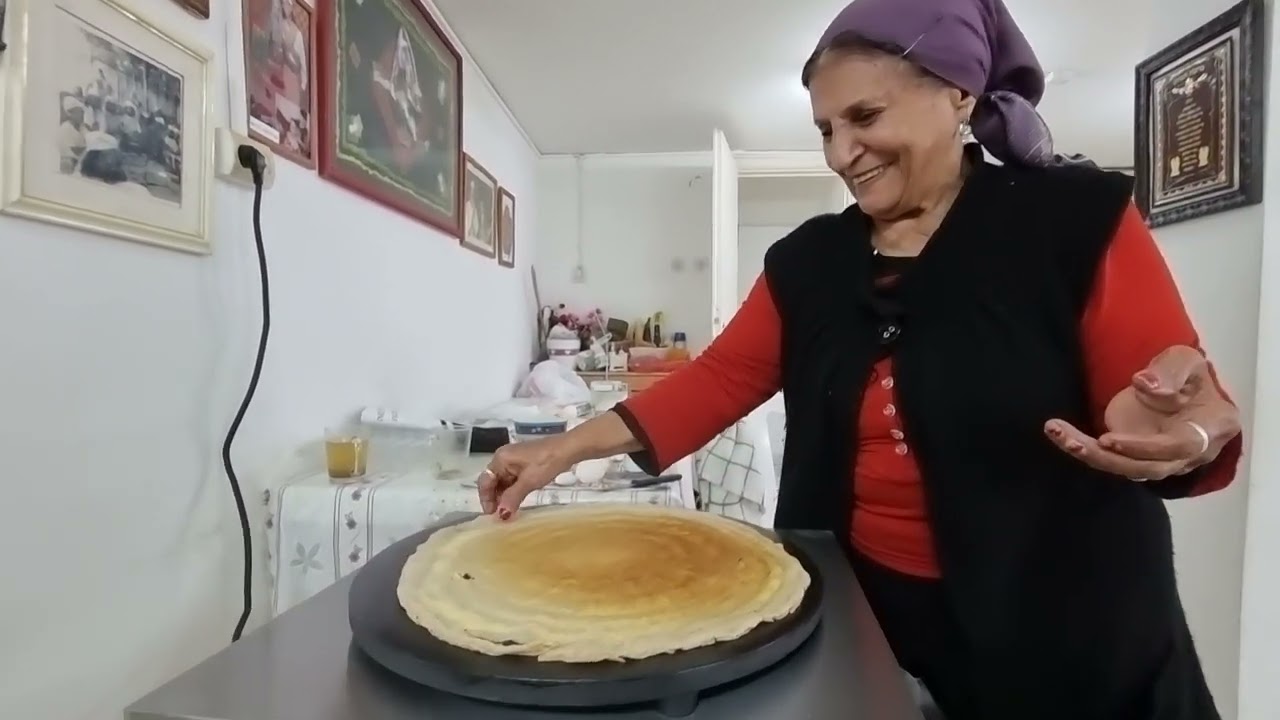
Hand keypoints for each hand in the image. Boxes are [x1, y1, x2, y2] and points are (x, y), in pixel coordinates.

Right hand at [477, 437, 574, 520]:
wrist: (568, 449)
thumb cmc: (547, 463)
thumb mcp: (529, 482)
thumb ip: (512, 498)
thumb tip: (501, 515)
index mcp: (500, 459)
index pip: (485, 481)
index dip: (486, 499)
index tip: (492, 514)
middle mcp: (503, 457)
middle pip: (492, 481)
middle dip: (495, 498)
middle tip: (500, 515)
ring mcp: (513, 460)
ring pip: (503, 481)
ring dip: (504, 496)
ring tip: (508, 511)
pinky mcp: (523, 463)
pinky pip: (512, 479)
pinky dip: (513, 490)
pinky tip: (517, 501)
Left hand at [1044, 345, 1240, 480]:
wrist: (1182, 389)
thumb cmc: (1189, 377)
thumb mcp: (1186, 360)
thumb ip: (1172, 371)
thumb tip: (1145, 385)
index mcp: (1212, 428)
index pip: (1181, 447)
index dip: (1146, 448)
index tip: (1110, 439)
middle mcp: (1190, 453)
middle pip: (1150, 467)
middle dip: (1109, 458)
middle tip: (1073, 443)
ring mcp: (1163, 460)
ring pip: (1127, 468)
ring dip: (1090, 454)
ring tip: (1057, 433)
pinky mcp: (1137, 457)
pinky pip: (1112, 459)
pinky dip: (1084, 448)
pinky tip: (1058, 432)